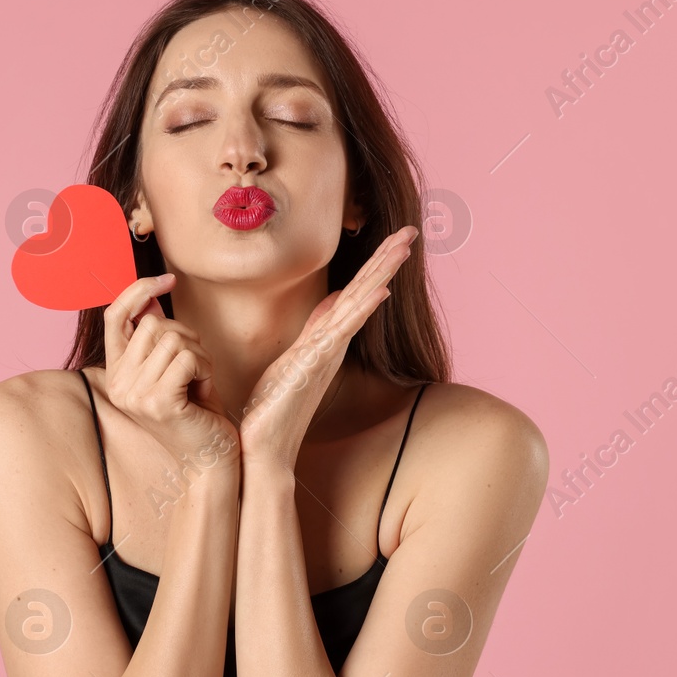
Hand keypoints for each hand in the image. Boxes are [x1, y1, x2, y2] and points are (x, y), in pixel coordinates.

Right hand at [100, 272, 239, 477]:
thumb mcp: (174, 367)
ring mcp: (135, 396)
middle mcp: (118, 385)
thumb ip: (158, 336)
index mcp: (115, 374)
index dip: (138, 290)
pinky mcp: (158, 403)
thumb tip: (151, 299)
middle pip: (154, 324)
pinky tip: (205, 390)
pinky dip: (206, 368)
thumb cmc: (197, 412)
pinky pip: (188, 358)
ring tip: (201, 381)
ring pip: (174, 339)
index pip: (114, 316)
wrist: (211, 459)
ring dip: (200, 354)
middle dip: (187, 336)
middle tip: (197, 366)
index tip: (168, 280)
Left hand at [237, 225, 417, 471]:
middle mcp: (334, 344)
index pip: (355, 294)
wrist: (265, 446)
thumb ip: (315, 328)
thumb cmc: (275, 405)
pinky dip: (361, 309)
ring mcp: (327, 353)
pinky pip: (341, 330)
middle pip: (366, 293)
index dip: (375, 265)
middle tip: (411, 230)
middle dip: (387, 260)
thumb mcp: (294, 355)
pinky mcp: (314, 364)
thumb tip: (331, 300)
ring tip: (402, 246)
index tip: (396, 237)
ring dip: (381, 273)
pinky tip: (378, 290)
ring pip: (359, 304)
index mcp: (329, 339)